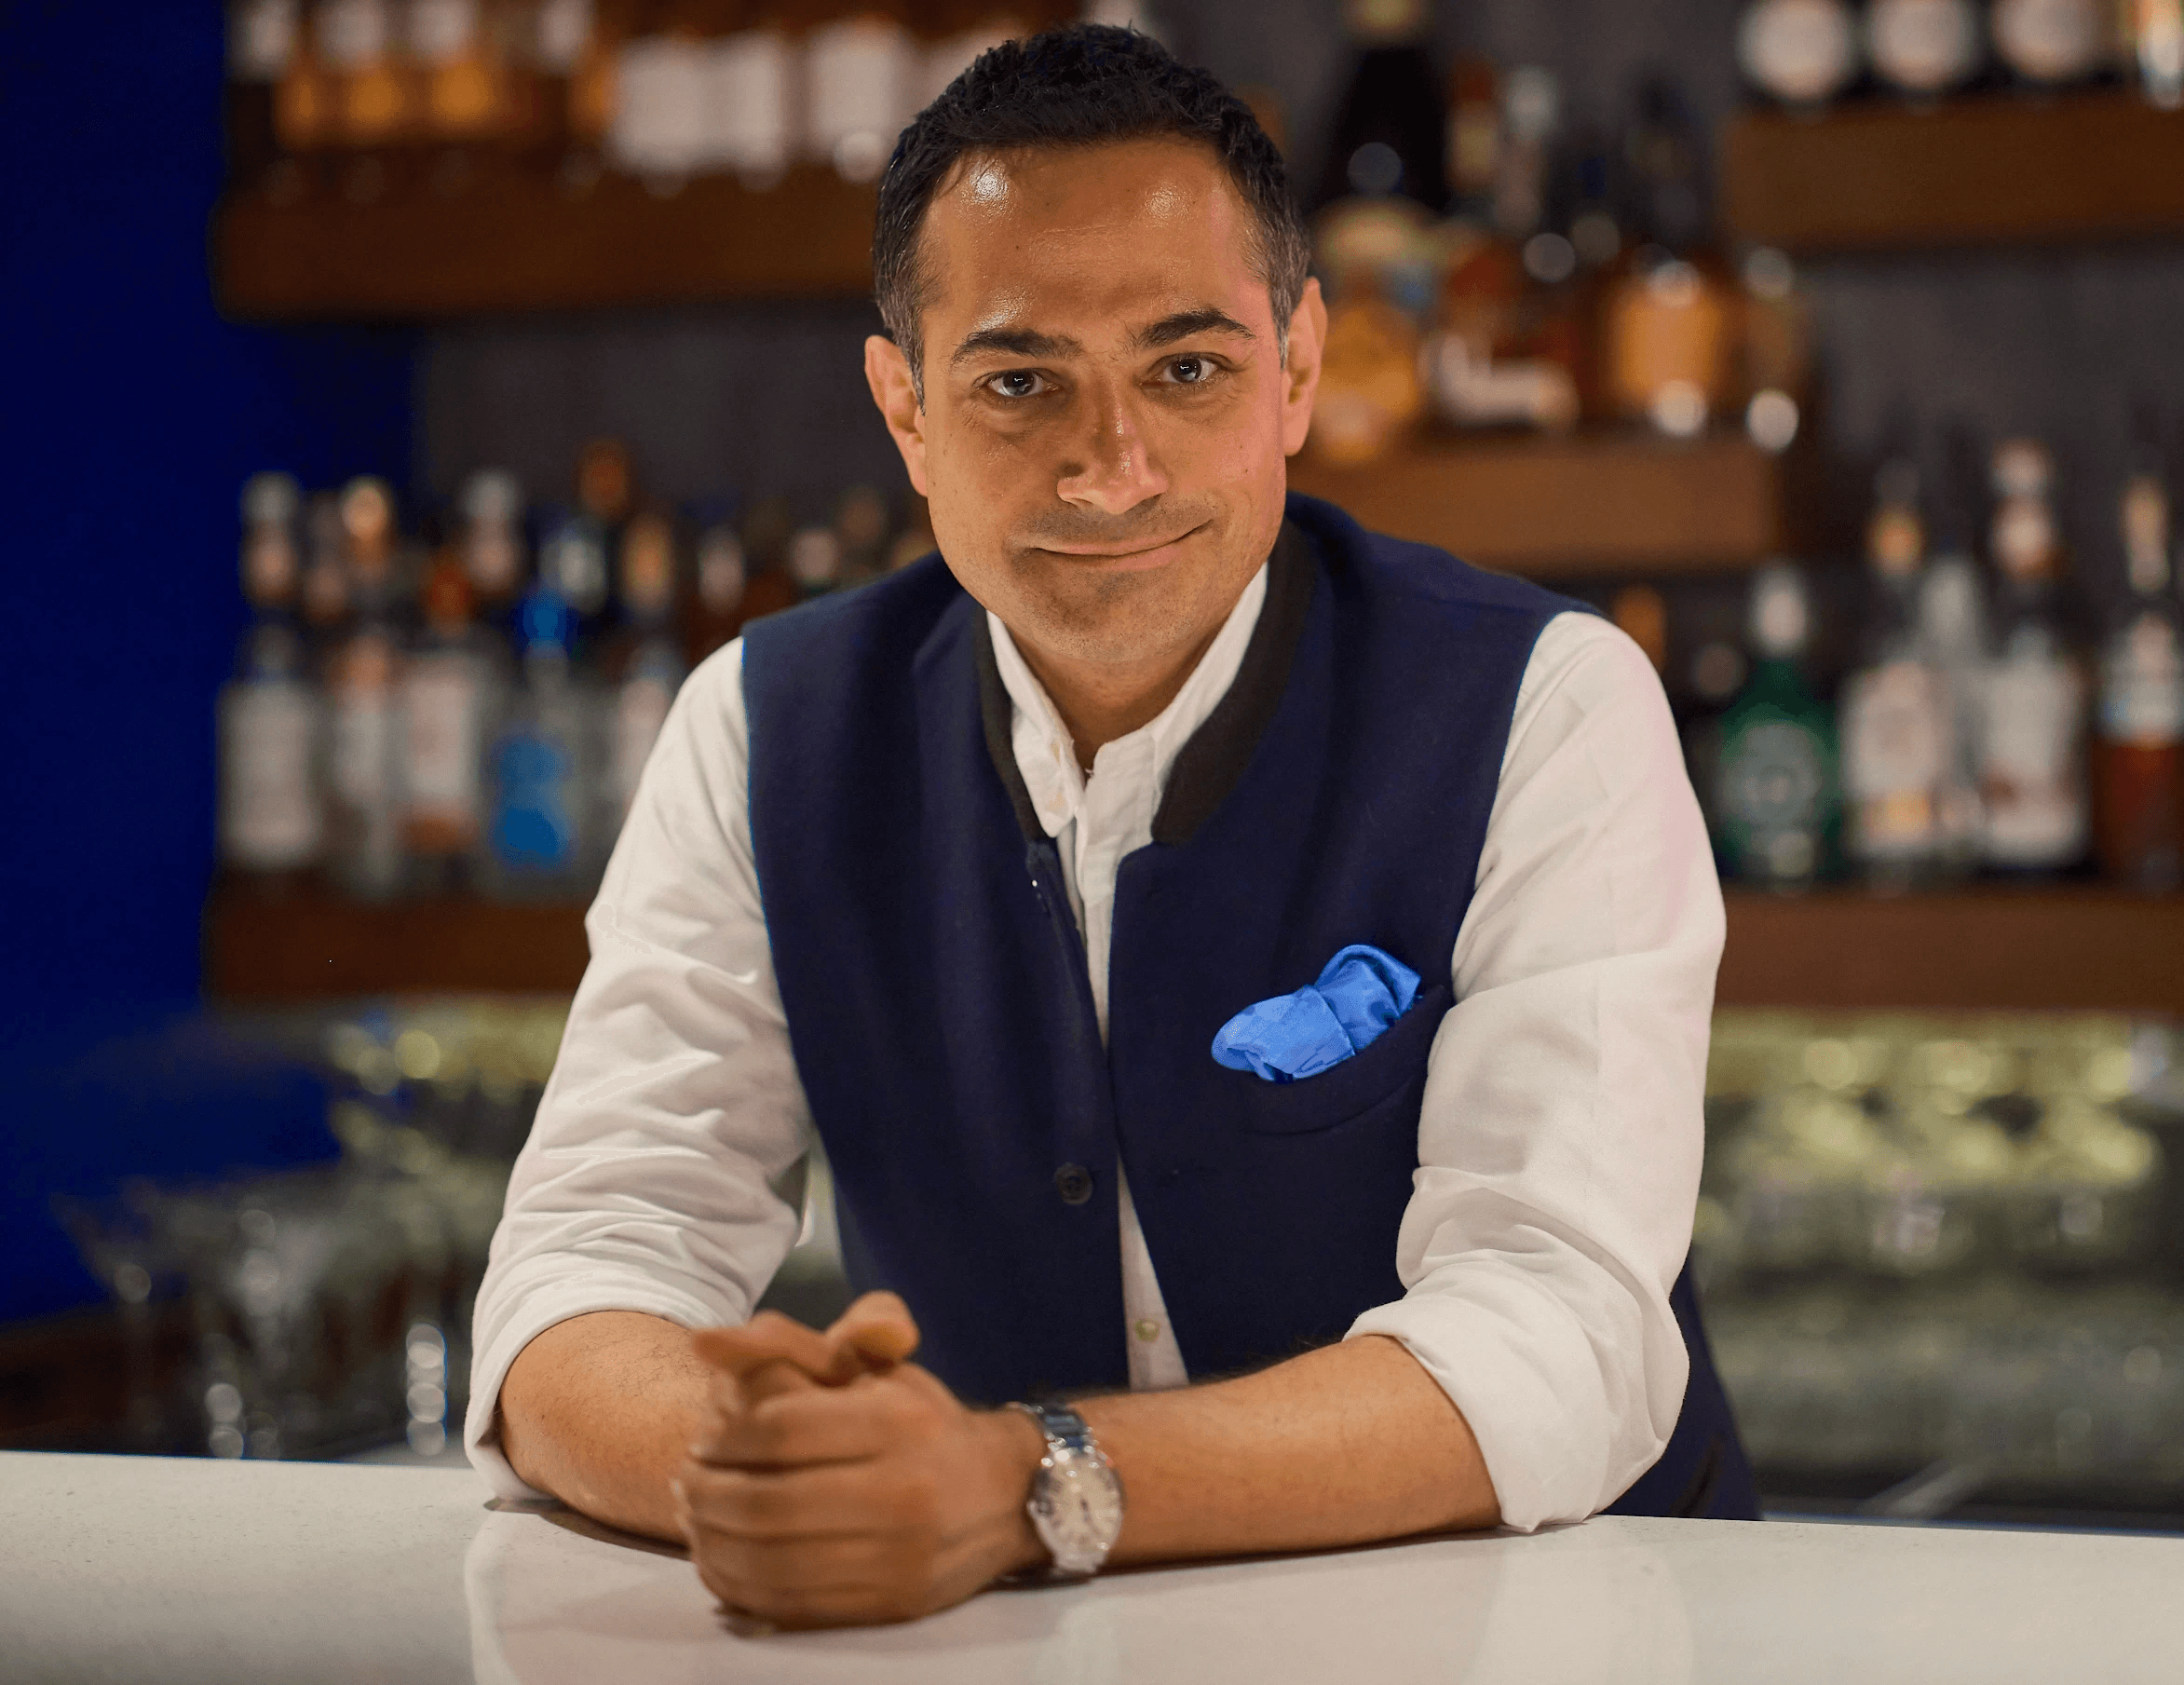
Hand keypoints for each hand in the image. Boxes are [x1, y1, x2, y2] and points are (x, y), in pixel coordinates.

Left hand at [674, 1294, 1046, 1627]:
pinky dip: (742, 1586)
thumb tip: (705, 1341)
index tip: (703, 1440)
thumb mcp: (873, 1364)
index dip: (725, 1437)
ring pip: (775, 1562)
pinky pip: (794, 1605)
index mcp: (900, 1419)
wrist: (1006, 1494)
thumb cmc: (924, 1420)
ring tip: (698, 1521)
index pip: (781, 1428)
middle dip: (709, 1495)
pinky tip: (724, 1560)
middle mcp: (907, 1489)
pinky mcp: (893, 1603)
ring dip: (715, 1543)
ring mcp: (902, 1555)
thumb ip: (791, 1343)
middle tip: (687, 1484)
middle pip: (770, 1502)